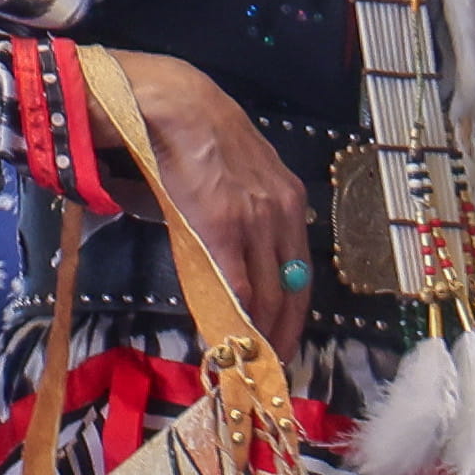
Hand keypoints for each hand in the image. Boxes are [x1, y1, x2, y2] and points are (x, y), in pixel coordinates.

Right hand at [89, 50, 313, 356]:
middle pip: (291, 289)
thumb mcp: (231, 178)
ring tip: (251, 363)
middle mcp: (281, 213)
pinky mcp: (224, 226)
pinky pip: (238, 282)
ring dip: (261, 334)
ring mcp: (255, 220)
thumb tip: (223, 260)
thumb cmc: (193, 138)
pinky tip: (232, 337)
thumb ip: (233, 217)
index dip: (294, 311)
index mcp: (288, 201)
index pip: (300, 271)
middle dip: (282, 333)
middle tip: (271, 367)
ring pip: (269, 293)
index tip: (284, 341)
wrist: (173, 106)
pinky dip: (236, 315)